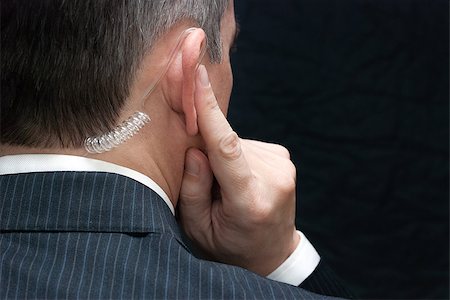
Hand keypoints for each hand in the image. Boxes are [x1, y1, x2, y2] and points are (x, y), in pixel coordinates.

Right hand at [177, 65, 299, 275]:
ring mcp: (283, 165)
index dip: (209, 110)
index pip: (226, 147)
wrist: (272, 252)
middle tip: (204, 184)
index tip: (198, 75)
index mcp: (250, 200)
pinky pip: (245, 144)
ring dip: (220, 157)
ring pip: (234, 143)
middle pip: (224, 144)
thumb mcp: (198, 229)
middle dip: (205, 153)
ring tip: (225, 189)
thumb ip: (192, 188)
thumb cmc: (230, 246)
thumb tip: (194, 147)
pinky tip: (239, 180)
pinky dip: (234, 155)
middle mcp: (273, 178)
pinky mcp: (283, 156)